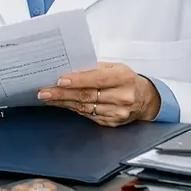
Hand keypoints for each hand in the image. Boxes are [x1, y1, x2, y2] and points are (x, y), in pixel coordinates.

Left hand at [37, 62, 160, 126]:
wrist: (145, 99)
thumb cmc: (127, 79)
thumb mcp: (115, 67)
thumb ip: (94, 68)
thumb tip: (69, 70)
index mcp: (123, 78)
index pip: (97, 79)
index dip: (77, 81)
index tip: (59, 80)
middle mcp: (122, 96)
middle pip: (87, 96)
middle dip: (62, 94)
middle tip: (44, 92)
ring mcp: (117, 112)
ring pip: (85, 107)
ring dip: (64, 102)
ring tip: (48, 97)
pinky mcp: (111, 122)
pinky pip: (88, 115)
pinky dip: (73, 109)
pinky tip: (62, 104)